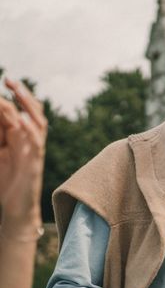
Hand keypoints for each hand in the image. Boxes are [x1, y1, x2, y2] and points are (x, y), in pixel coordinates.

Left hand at [0, 78, 46, 226]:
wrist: (15, 208)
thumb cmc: (6, 182)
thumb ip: (0, 135)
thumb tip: (2, 112)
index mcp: (22, 137)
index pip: (19, 112)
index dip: (11, 98)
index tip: (3, 83)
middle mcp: (31, 141)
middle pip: (33, 112)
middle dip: (22, 95)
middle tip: (9, 79)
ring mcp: (34, 151)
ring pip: (37, 123)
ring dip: (27, 105)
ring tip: (16, 91)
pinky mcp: (34, 163)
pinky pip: (35, 143)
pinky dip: (29, 129)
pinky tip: (22, 118)